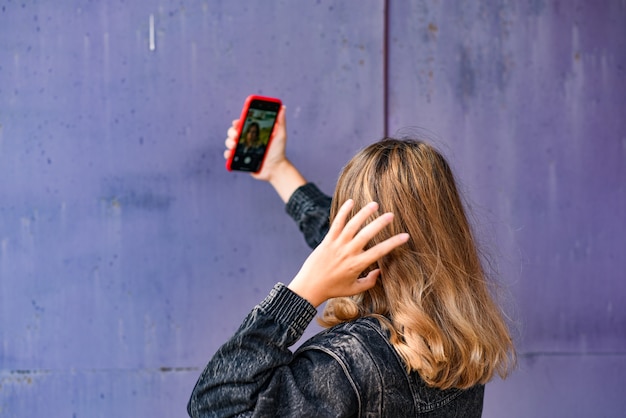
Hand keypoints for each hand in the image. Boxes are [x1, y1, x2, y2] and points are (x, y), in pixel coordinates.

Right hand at [223, 106, 306, 201]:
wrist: (275, 168)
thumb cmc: (278, 151)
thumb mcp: (280, 135)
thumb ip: (280, 121)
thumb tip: (282, 107)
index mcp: (253, 132)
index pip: (242, 124)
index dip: (237, 122)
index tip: (237, 122)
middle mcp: (246, 140)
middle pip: (233, 132)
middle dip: (231, 132)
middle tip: (236, 135)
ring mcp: (242, 149)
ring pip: (229, 142)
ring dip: (229, 142)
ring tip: (234, 145)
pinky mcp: (239, 160)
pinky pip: (229, 156)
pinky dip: (228, 154)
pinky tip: (231, 154)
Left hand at [288, 200, 409, 306]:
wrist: (310, 286)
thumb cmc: (333, 289)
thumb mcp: (354, 289)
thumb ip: (370, 281)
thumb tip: (380, 270)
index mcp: (357, 264)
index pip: (379, 251)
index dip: (393, 243)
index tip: (405, 236)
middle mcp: (348, 252)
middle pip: (366, 234)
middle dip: (380, 223)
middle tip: (391, 215)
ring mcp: (337, 245)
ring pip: (352, 225)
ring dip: (364, 213)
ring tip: (375, 204)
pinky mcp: (327, 240)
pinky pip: (336, 223)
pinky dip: (343, 212)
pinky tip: (351, 202)